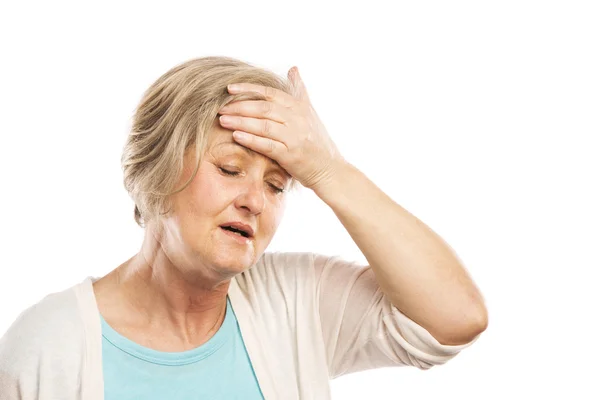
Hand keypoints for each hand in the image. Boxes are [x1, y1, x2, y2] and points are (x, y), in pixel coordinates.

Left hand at [218, 67, 344, 190]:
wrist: (330, 169)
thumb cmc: (317, 141)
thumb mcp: (310, 112)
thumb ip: (299, 90)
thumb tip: (293, 68)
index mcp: (299, 107)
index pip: (270, 93)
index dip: (249, 89)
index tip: (229, 88)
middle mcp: (297, 119)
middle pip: (264, 108)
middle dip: (240, 107)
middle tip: (220, 107)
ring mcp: (295, 137)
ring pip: (263, 125)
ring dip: (241, 122)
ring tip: (222, 120)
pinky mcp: (291, 155)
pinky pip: (267, 145)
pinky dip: (251, 140)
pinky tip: (236, 136)